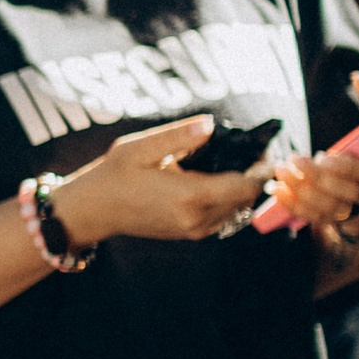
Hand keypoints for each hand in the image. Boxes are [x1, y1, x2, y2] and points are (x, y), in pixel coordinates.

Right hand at [49, 114, 273, 248]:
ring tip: (240, 161)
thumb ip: (179, 136)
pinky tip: (219, 178)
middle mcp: (196, 218)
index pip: (245, 185)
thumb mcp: (140, 147)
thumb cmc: (112, 176)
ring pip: (238, 209)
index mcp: (188, 196)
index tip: (265, 147)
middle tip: (255, 149)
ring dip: (243, 187)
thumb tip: (211, 124)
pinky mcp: (189, 233)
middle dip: (255, 175)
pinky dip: (230, 198)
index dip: (261, 167)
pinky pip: (224, 216)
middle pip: (246, 198)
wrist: (93, 211)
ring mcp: (193, 229)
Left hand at [267, 72, 358, 261]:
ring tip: (281, 172)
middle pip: (355, 196)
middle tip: (294, 159)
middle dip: (320, 180)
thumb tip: (358, 79)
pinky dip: (296, 207)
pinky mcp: (346, 220)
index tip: (322, 156)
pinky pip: (320, 220)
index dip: (349, 168)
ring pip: (335, 212)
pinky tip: (277, 189)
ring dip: (304, 194)